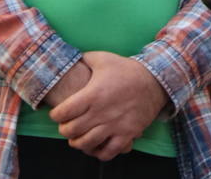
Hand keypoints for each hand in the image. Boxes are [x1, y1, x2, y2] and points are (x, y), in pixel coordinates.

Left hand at [51, 51, 167, 161]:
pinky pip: (110, 151)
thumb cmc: (125, 69)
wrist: (155, 82)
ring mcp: (116, 125)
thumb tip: (67, 57)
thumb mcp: (100, 58)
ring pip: (89, 143)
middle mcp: (102, 112)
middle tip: (63, 127)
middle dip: (64, 131)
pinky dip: (99, 153)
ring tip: (75, 139)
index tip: (55, 114)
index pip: (65, 112)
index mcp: (92, 95)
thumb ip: (81, 59)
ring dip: (78, 143)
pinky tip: (95, 148)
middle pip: (73, 130)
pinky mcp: (128, 134)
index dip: (55, 115)